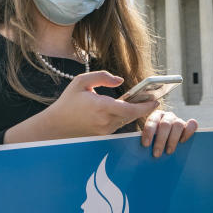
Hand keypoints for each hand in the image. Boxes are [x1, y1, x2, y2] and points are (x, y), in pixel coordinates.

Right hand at [42, 71, 158, 137]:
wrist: (55, 126)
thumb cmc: (67, 102)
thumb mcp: (81, 82)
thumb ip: (102, 77)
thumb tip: (120, 80)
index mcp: (101, 107)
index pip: (130, 109)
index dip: (145, 106)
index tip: (156, 101)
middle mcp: (105, 121)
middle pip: (132, 115)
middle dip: (144, 108)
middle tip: (155, 100)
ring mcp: (104, 130)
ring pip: (126, 120)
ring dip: (135, 112)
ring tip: (145, 102)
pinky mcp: (102, 135)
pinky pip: (118, 124)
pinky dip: (125, 117)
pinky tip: (130, 108)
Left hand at [141, 109, 197, 156]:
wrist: (160, 142)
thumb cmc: (151, 141)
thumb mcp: (144, 138)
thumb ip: (143, 138)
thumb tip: (140, 146)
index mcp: (155, 115)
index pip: (152, 120)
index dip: (149, 132)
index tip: (146, 144)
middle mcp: (167, 116)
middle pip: (165, 124)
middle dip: (160, 140)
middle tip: (156, 154)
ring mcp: (178, 121)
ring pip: (178, 125)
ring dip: (173, 140)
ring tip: (168, 152)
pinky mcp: (188, 126)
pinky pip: (192, 125)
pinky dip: (189, 132)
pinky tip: (182, 141)